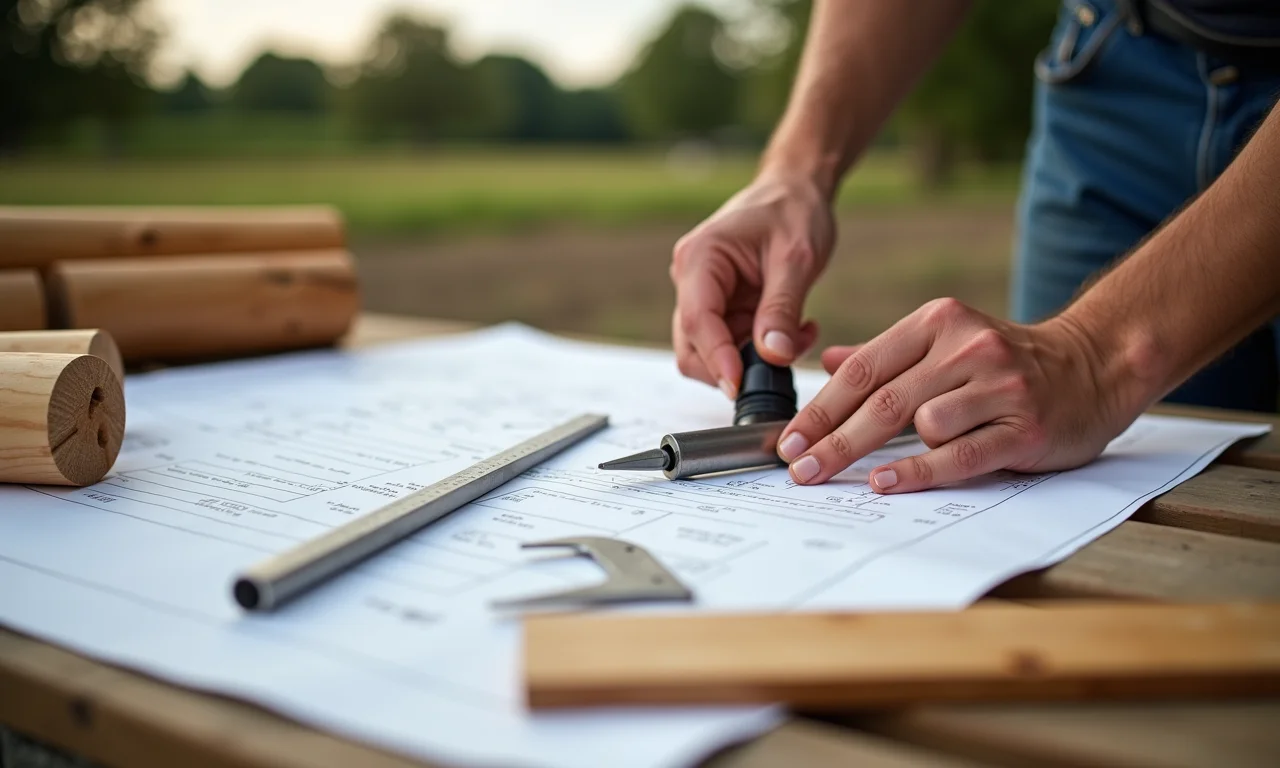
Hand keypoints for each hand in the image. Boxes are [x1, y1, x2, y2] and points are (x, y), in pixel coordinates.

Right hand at [670, 173, 834, 396]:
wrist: (797, 191)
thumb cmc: (793, 210)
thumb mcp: (796, 258)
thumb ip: (782, 308)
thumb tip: (773, 356)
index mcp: (700, 258)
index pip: (698, 321)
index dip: (717, 359)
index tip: (740, 388)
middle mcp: (692, 280)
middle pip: (693, 346)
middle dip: (734, 366)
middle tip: (781, 367)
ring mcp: (705, 297)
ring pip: (713, 353)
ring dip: (754, 360)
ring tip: (799, 336)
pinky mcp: (722, 309)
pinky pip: (734, 346)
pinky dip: (763, 351)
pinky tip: (794, 331)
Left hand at [775, 298, 1141, 491]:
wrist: (1095, 365)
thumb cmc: (1006, 362)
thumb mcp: (944, 342)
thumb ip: (885, 355)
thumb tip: (826, 363)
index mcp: (937, 323)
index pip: (864, 368)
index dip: (821, 408)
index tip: (788, 439)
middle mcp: (967, 348)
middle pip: (883, 400)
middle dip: (832, 440)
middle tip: (798, 469)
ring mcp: (998, 386)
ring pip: (921, 423)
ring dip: (883, 452)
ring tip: (855, 472)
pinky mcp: (1023, 426)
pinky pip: (960, 454)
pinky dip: (919, 471)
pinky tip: (886, 482)